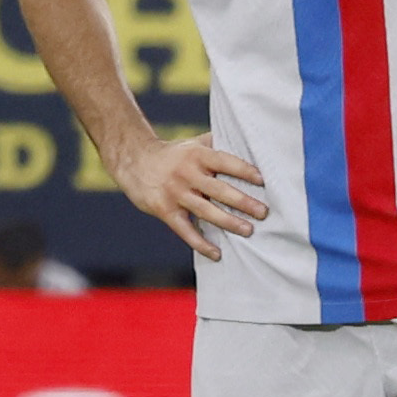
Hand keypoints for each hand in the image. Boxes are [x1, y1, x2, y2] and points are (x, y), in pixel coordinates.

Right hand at [106, 129, 273, 259]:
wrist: (133, 160)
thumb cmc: (172, 154)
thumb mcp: (192, 144)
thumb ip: (217, 145)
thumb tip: (248, 142)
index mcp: (197, 155)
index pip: (224, 161)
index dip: (243, 170)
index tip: (262, 180)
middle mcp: (186, 173)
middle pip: (218, 189)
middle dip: (242, 202)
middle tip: (263, 212)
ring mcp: (174, 193)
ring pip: (205, 210)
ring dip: (228, 222)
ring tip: (248, 230)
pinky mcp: (164, 210)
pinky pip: (185, 230)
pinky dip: (201, 243)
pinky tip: (217, 254)